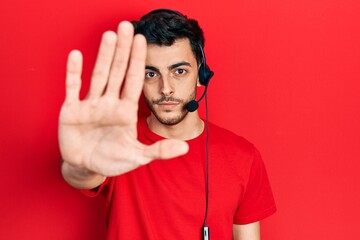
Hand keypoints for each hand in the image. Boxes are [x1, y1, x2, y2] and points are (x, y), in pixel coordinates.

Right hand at [59, 21, 188, 176]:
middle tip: (127, 26)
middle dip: (123, 50)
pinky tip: (76, 55)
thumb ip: (160, 151)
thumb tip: (186, 148)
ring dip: (104, 56)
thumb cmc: (112, 160)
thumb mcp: (137, 157)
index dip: (138, 61)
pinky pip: (73, 89)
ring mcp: (90, 105)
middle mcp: (109, 103)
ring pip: (99, 75)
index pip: (134, 80)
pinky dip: (74, 73)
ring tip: (110, 35)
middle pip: (118, 71)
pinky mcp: (71, 111)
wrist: (87, 167)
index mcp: (125, 110)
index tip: (143, 40)